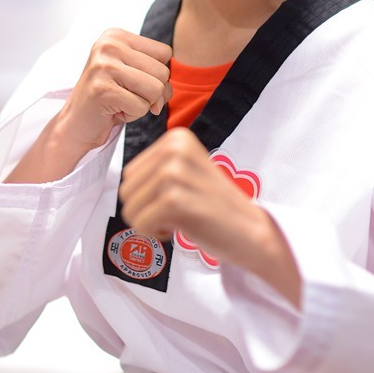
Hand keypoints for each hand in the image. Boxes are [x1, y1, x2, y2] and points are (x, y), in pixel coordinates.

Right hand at [56, 28, 172, 154]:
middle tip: (124, 96)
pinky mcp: (102, 89)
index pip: (165, 52)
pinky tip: (113, 111)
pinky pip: (142, 107)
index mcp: (116, 35)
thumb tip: (167, 90)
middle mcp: (108, 45)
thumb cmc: (109, 99)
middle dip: (151, 93)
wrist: (75, 125)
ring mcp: (104, 66)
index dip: (156, 74)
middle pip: (163, 71)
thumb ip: (157, 73)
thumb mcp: (133, 74)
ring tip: (119, 102)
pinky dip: (132, 115)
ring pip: (156, 90)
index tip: (131, 82)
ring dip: (142, 105)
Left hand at [119, 128, 301, 305]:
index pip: (131, 174)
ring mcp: (173, 173)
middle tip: (179, 211)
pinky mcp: (174, 200)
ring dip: (151, 223)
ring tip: (181, 217)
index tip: (179, 197)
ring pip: (130, 209)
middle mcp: (174, 149)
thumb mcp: (186, 171)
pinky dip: (156, 234)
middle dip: (146, 209)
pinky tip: (182, 227)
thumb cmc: (214, 205)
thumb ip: (157, 168)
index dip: (148, 195)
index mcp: (176, 138)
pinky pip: (140, 224)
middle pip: (126, 190)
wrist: (249, 230)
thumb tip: (124, 181)